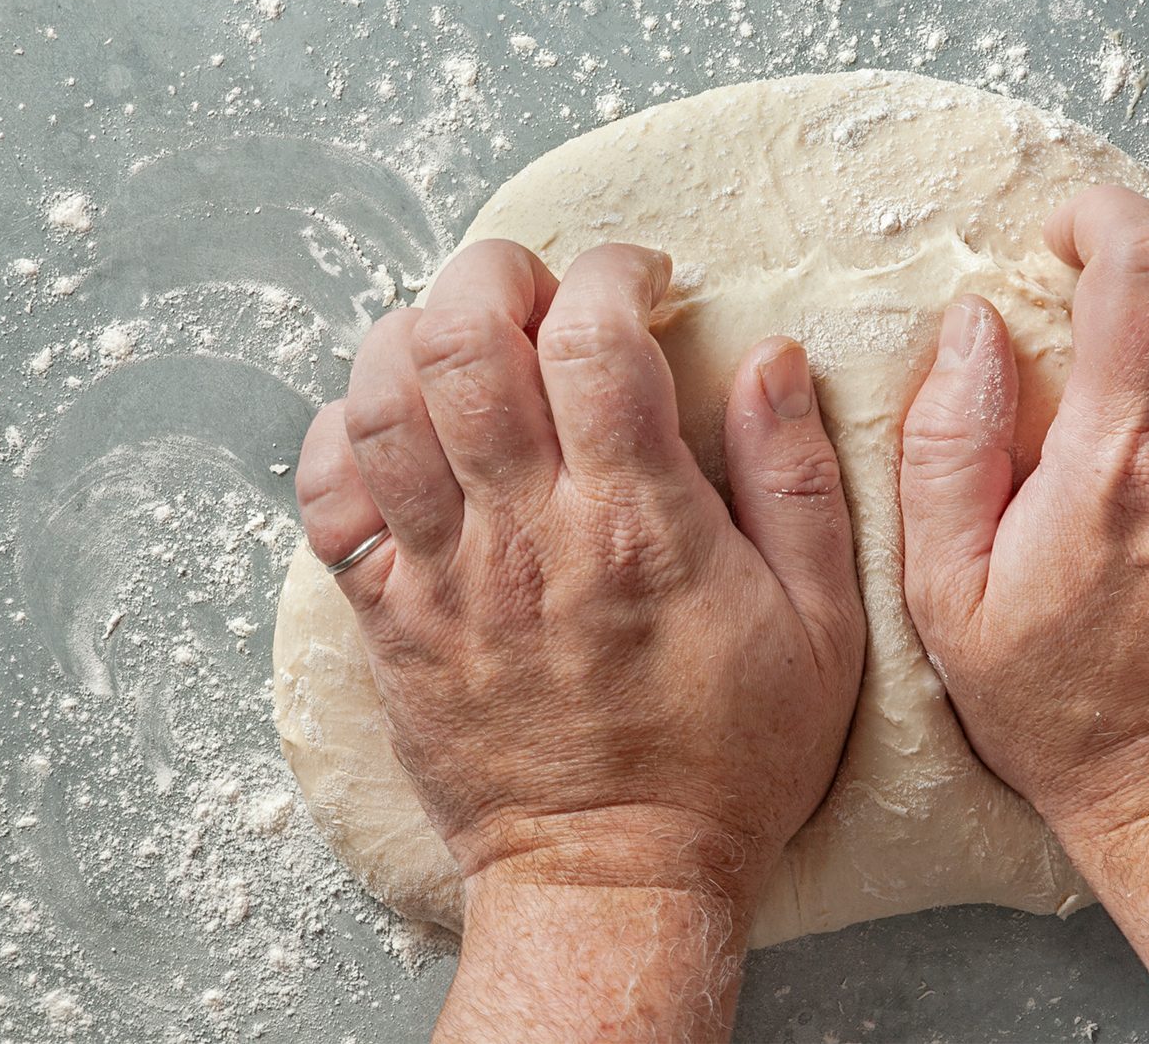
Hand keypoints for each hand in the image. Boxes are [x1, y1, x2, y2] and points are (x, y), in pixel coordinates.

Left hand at [294, 238, 864, 910]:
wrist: (616, 875)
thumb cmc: (729, 756)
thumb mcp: (822, 623)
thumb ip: (798, 480)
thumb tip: (772, 359)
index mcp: (637, 521)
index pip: (594, 336)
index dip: (614, 272)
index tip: (641, 281)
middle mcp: (525, 532)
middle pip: (460, 338)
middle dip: (495, 273)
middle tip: (539, 288)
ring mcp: (444, 574)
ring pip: (380, 398)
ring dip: (415, 334)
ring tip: (469, 342)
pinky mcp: (391, 617)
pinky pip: (327, 493)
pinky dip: (347, 429)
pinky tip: (401, 425)